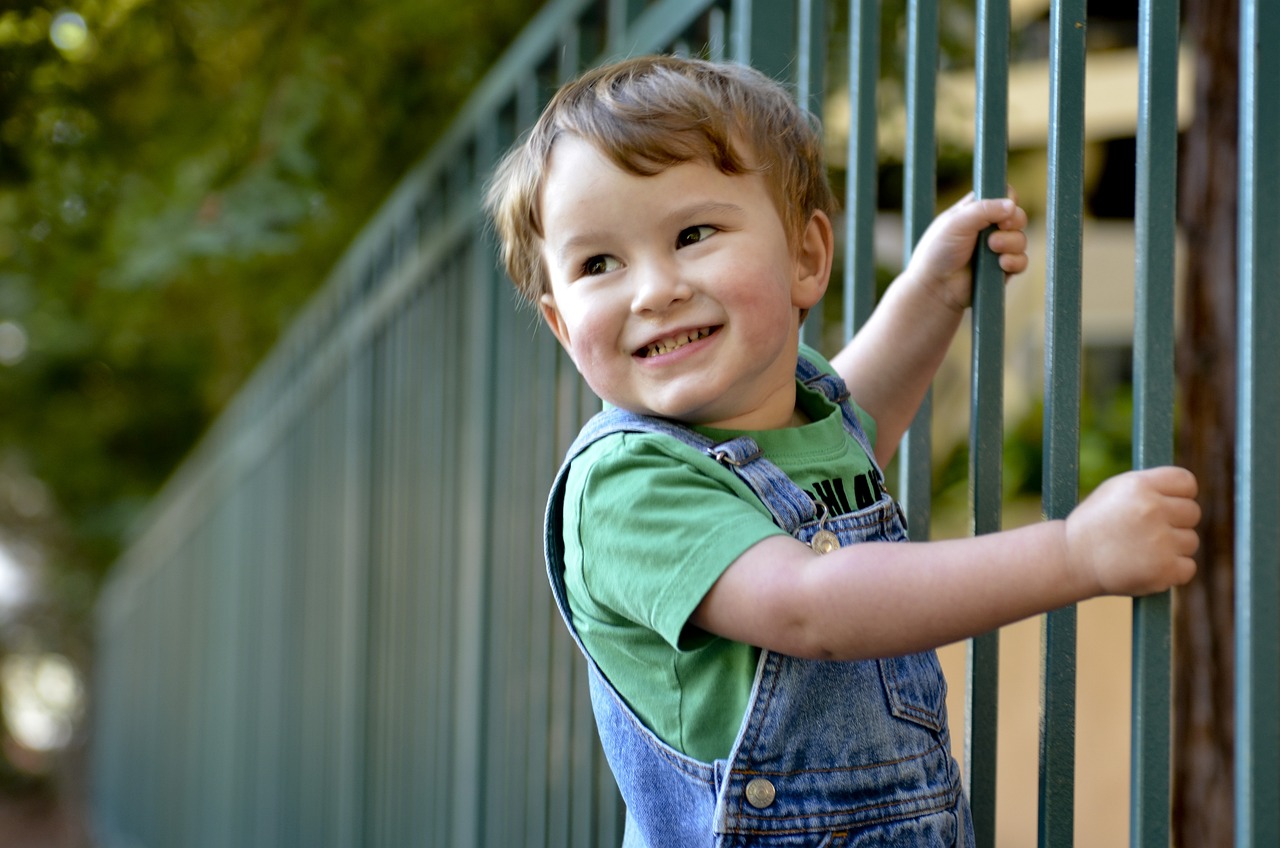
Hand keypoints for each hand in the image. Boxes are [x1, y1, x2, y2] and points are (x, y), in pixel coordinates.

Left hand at [907, 191, 1028, 311]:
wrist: (935, 288)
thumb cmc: (938, 252)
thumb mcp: (956, 223)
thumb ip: (983, 210)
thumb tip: (1012, 204)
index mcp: (974, 211)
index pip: (1002, 195)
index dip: (1006, 199)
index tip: (1002, 206)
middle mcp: (987, 228)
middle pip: (1017, 216)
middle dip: (1014, 220)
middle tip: (1001, 227)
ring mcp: (996, 249)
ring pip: (1020, 239)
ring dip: (1011, 242)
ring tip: (992, 247)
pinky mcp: (1001, 269)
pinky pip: (1021, 261)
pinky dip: (1014, 261)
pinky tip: (1001, 264)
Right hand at [1063, 467, 1199, 596]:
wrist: (1071, 559)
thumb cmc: (1094, 524)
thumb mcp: (1115, 491)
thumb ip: (1151, 487)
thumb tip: (1187, 492)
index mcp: (1140, 486)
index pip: (1186, 482)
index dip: (1179, 494)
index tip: (1167, 505)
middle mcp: (1152, 509)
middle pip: (1192, 512)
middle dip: (1175, 522)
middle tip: (1147, 532)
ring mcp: (1160, 541)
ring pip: (1190, 541)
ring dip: (1172, 547)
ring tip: (1141, 550)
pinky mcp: (1165, 569)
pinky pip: (1188, 567)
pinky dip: (1171, 570)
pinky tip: (1146, 567)